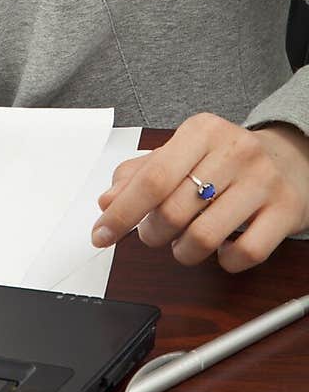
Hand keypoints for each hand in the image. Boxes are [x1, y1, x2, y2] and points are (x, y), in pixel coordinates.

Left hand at [90, 112, 308, 271]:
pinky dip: (224, 261)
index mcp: (201, 131)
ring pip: (204, 237)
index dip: (121, 213)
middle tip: (154, 233)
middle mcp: (234, 151)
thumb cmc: (227, 159)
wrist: (291, 158)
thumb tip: (107, 201)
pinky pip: (245, 253)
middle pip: (173, 210)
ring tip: (184, 243)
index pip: (152, 179)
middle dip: (153, 233)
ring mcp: (263, 182)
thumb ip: (141, 174)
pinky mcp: (286, 211)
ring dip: (183, 251)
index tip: (101, 234)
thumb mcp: (182, 153)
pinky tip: (222, 248)